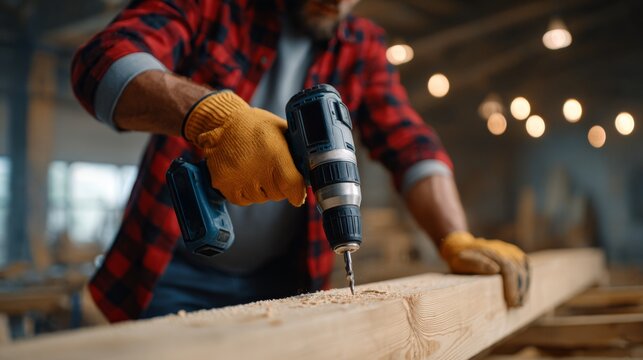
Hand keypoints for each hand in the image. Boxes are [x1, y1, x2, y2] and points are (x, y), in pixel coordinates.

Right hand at [183, 91, 305, 205]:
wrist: (222, 122)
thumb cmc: (255, 125)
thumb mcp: (282, 130)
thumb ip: (297, 151)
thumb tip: (311, 170)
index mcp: (274, 153)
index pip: (292, 186)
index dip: (297, 193)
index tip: (298, 194)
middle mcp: (256, 168)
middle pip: (277, 194)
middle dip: (280, 186)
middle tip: (273, 171)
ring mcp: (238, 178)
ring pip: (261, 198)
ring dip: (262, 189)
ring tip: (256, 169)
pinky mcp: (224, 184)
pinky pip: (244, 200)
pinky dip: (247, 193)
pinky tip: (245, 176)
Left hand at [440, 231, 529, 306]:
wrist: (462, 247)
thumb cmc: (461, 259)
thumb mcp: (462, 262)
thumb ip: (476, 264)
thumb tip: (495, 269)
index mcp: (491, 251)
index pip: (508, 268)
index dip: (511, 286)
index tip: (511, 301)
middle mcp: (504, 249)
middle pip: (518, 270)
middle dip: (519, 289)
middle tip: (516, 306)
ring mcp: (510, 250)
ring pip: (524, 269)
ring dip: (524, 286)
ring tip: (520, 302)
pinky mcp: (514, 254)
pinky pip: (525, 266)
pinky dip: (525, 280)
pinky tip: (522, 293)